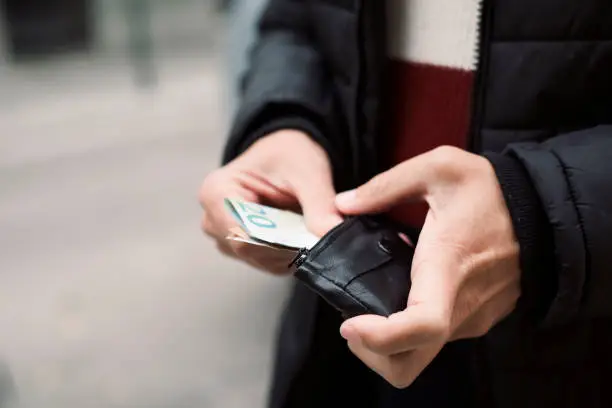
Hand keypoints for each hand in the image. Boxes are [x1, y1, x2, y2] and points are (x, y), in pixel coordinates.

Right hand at [199, 130, 342, 273]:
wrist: (285, 155)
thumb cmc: (289, 154)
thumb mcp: (309, 173)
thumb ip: (320, 205)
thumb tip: (332, 233)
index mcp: (217, 192)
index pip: (243, 233)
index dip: (279, 241)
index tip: (310, 239)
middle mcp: (212, 218)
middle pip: (251, 250)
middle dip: (288, 246)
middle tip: (316, 233)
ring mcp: (223, 236)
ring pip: (260, 259)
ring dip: (289, 250)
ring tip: (305, 227)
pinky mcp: (239, 248)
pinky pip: (266, 262)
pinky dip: (287, 253)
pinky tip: (298, 234)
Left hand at [335, 146, 520, 387]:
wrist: (545, 213)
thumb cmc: (493, 191)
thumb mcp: (439, 168)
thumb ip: (385, 186)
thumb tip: (344, 204)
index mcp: (448, 266)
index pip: (422, 324)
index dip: (380, 338)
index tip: (349, 325)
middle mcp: (461, 304)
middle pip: (409, 363)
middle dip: (371, 353)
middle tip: (351, 321)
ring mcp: (472, 318)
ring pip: (419, 353)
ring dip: (387, 340)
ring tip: (373, 302)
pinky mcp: (477, 319)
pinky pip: (436, 338)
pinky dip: (410, 329)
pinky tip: (405, 293)